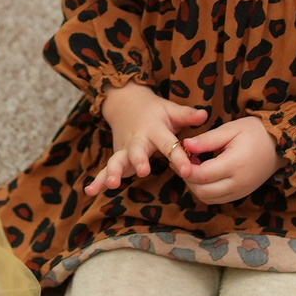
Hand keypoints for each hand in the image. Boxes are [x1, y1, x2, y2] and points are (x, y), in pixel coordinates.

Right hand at [86, 84, 208, 196]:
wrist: (127, 104)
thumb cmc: (155, 111)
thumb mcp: (171, 110)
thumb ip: (186, 115)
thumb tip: (205, 114)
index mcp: (155, 129)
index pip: (168, 144)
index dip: (178, 157)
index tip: (187, 170)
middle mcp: (138, 140)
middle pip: (137, 151)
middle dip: (139, 161)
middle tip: (144, 171)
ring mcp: (124, 150)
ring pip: (117, 161)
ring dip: (114, 172)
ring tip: (112, 183)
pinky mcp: (117, 158)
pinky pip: (105, 170)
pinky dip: (98, 180)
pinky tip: (90, 191)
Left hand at [173, 116, 280, 206]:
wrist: (281, 144)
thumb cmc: (256, 132)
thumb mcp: (231, 129)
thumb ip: (207, 139)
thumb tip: (185, 145)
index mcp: (235, 164)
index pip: (202, 175)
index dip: (186, 168)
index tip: (181, 155)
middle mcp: (238, 183)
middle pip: (202, 191)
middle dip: (188, 178)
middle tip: (185, 162)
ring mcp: (241, 191)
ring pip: (208, 198)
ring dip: (196, 186)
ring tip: (195, 167)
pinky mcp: (242, 194)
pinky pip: (218, 199)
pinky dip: (206, 191)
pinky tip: (206, 175)